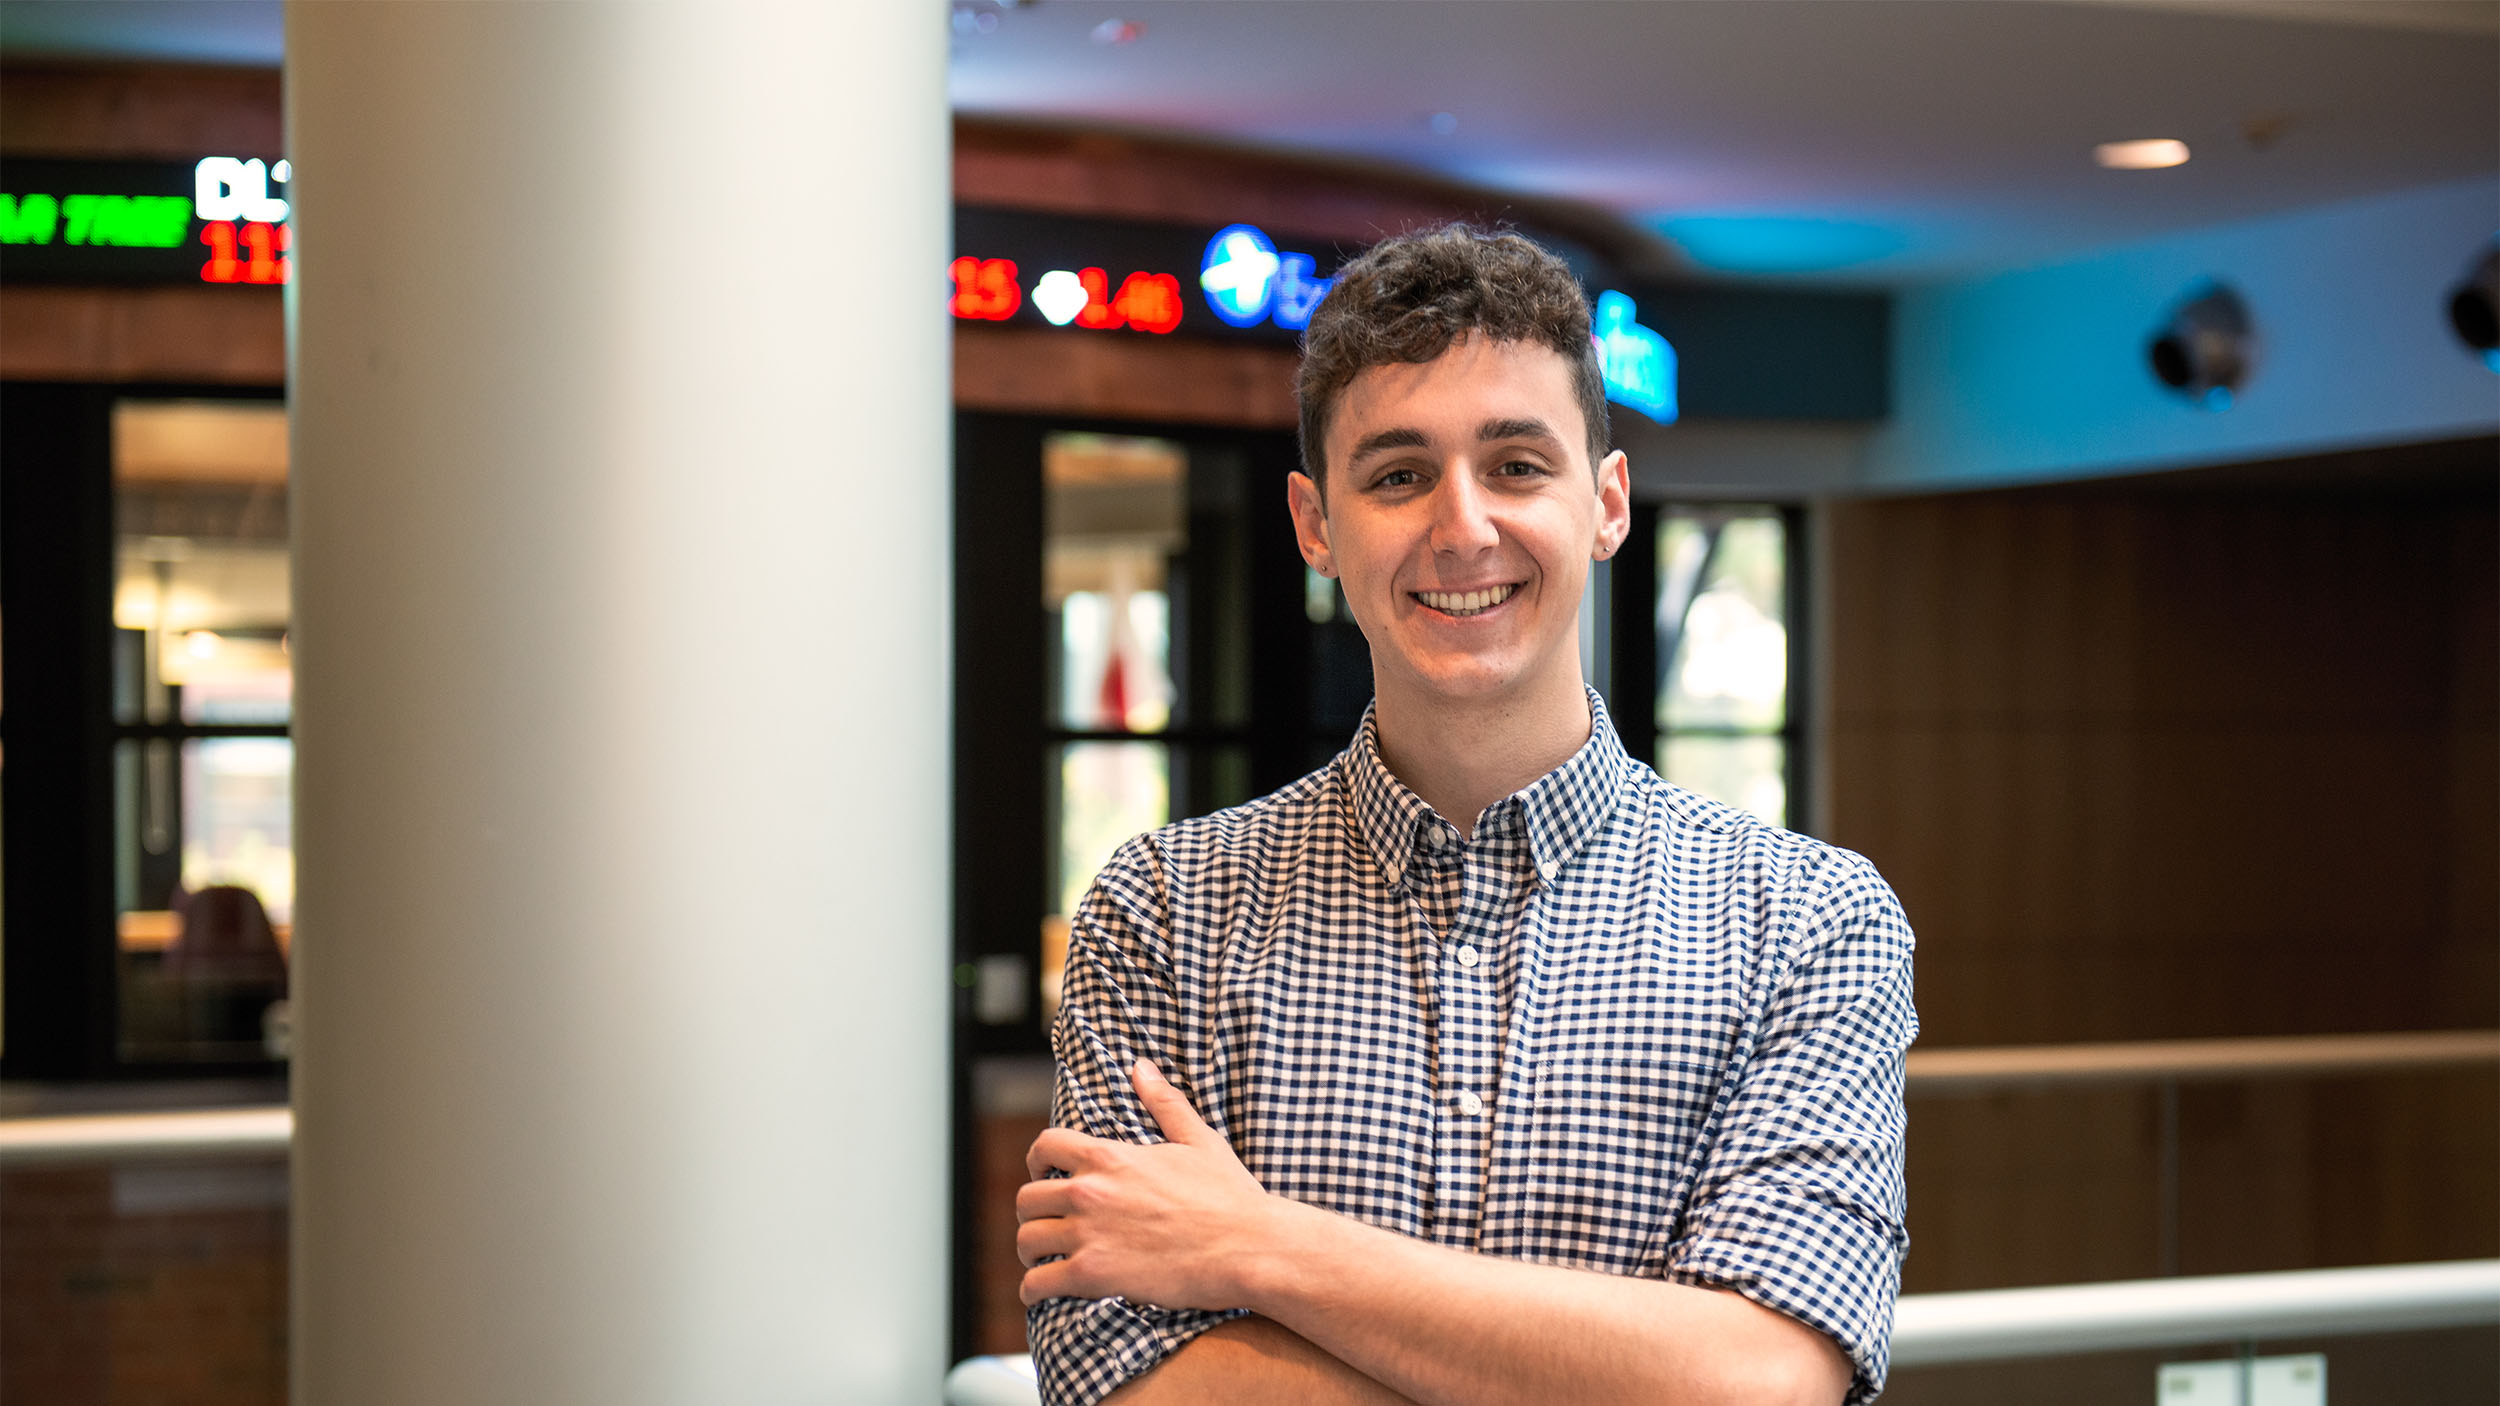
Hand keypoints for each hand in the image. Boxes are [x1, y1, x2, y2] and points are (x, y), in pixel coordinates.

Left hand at [1017, 1060, 1283, 1310]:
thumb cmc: (1229, 1195)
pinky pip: (1038, 1283)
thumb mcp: (1198, 1140)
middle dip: (1032, 1211)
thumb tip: (1142, 1067)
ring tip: (1042, 1260)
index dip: (1037, 1159)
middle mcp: (1089, 1191)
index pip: (1045, 1146)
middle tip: (1046, 1224)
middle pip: (1027, 1198)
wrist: (1247, 1247)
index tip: (1042, 1173)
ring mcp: (1088, 1234)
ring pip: (1027, 1240)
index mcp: (1109, 1157)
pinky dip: (1034, 1290)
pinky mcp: (1093, 1275)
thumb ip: (1164, 1102)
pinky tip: (1043, 1292)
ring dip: (1030, 1251)